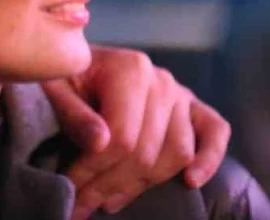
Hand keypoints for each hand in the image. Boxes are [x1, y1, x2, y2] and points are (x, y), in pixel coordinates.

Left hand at [41, 45, 230, 219]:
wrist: (80, 63)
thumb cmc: (64, 75)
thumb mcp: (55, 87)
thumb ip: (74, 113)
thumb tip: (101, 143)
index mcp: (130, 69)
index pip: (122, 137)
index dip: (94, 171)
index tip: (71, 190)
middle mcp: (161, 80)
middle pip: (147, 151)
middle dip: (110, 185)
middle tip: (81, 205)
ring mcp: (180, 94)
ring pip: (177, 153)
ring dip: (143, 184)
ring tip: (108, 201)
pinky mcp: (193, 106)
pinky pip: (215, 132)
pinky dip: (209, 158)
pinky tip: (190, 182)